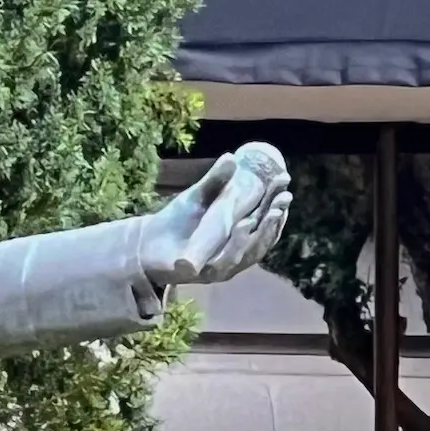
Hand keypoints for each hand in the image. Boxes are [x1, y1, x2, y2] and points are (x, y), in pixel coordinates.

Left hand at [141, 143, 291, 285]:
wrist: (144, 244)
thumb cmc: (176, 221)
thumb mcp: (196, 197)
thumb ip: (214, 181)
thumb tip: (232, 157)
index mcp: (239, 236)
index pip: (265, 221)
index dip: (278, 204)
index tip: (285, 183)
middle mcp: (236, 253)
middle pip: (263, 238)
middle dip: (275, 218)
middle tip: (283, 198)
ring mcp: (223, 266)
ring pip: (250, 252)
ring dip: (261, 233)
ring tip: (270, 213)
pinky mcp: (206, 274)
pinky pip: (226, 263)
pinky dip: (236, 246)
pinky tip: (242, 228)